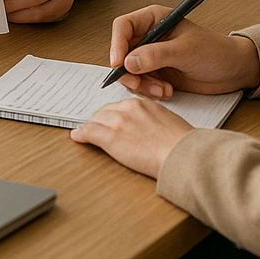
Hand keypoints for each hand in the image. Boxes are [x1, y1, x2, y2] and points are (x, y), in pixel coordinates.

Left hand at [70, 98, 192, 178]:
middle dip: (100, 119)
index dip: (113, 115)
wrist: (182, 154)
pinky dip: (81, 134)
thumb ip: (154, 120)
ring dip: (91, 126)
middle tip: (97, 127)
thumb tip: (151, 129)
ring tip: (87, 132)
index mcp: (142, 104)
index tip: (112, 121)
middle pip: (106, 111)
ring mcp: (118, 122)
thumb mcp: (168, 122)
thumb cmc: (182, 143)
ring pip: (96, 120)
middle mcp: (128, 109)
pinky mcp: (111, 137)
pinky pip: (90, 132)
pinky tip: (77, 136)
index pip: (120, 106)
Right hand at [109, 6, 259, 99]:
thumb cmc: (214, 51)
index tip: (118, 63)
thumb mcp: (185, 51)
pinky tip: (167, 92)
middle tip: (138, 84)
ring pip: (129, 71)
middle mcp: (149, 36)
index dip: (116, 44)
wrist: (232, 71)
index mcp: (155, 19)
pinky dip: (149, 91)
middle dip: (128, 71)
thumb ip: (155, 55)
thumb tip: (128, 61)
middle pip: (121, 51)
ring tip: (163, 90)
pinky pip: (140, 84)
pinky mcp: (156, 73)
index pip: (123, 26)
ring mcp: (151, 56)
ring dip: (141, 85)